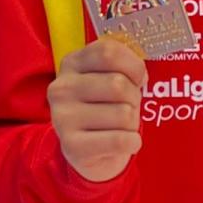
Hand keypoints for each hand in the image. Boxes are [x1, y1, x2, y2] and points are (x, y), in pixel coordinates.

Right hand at [48, 36, 147, 182]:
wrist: (85, 151)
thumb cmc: (103, 106)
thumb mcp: (107, 77)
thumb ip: (121, 66)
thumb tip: (140, 74)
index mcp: (71, 63)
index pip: (109, 52)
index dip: (133, 65)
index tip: (137, 78)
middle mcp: (62, 88)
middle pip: (118, 84)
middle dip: (134, 97)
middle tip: (127, 106)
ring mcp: (63, 118)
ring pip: (123, 114)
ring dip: (133, 122)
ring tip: (120, 126)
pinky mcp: (73, 147)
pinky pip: (121, 141)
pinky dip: (133, 142)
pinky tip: (124, 142)